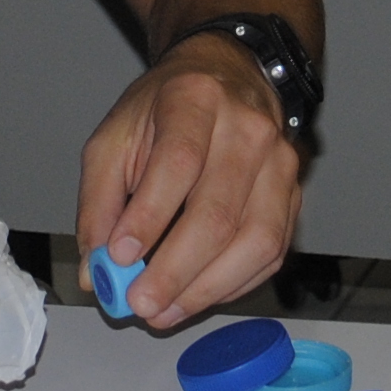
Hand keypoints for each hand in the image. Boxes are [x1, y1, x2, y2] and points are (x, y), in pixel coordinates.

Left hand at [75, 33, 301, 329]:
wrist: (226, 79)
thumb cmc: (164, 112)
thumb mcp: (114, 139)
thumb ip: (98, 205)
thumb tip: (96, 272)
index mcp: (194, 98)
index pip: (177, 162)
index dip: (149, 215)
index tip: (120, 257)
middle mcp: (247, 127)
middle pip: (218, 211)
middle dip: (175, 269)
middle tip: (140, 304)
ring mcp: (280, 162)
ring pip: (255, 240)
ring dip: (206, 288)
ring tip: (165, 311)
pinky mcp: (294, 194)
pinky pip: (272, 252)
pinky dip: (234, 285)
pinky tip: (198, 296)